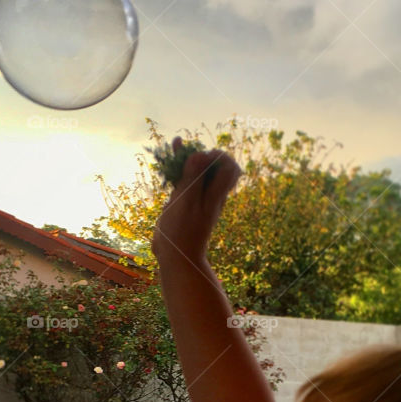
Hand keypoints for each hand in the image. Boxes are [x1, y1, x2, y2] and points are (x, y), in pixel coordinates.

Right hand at [152, 136, 241, 264]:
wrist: (176, 258)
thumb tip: (202, 154)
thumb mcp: (186, 202)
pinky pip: (186, 181)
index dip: (219, 156)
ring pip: (198, 172)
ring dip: (189, 157)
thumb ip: (193, 178)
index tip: (202, 157)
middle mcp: (210, 196)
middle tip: (186, 147)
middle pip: (214, 167)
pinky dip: (180, 169)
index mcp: (216, 196)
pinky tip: (169, 160)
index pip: (231, 168)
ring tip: (177, 144)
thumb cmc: (182, 231)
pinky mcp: (185, 204)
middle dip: (202, 152)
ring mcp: (198, 199)